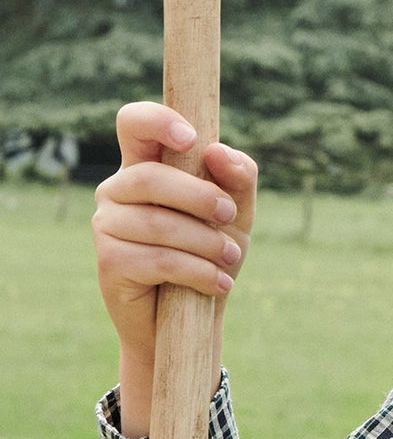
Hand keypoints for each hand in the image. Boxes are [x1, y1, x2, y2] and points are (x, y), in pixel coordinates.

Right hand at [92, 101, 257, 435]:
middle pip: (150, 177)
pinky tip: (219, 282)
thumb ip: (239, 176)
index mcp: (144, 165)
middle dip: (200, 197)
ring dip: (206, 242)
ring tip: (230, 258)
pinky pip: (159, 260)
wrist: (194, 317)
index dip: (156, 121)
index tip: (190, 139)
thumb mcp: (236, 212)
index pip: (133, 124)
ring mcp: (107, 226)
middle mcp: (117, 190)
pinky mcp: (109, 263)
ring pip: (158, 223)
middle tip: (230, 217)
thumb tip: (218, 152)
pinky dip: (198, 271)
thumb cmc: (212, 252)